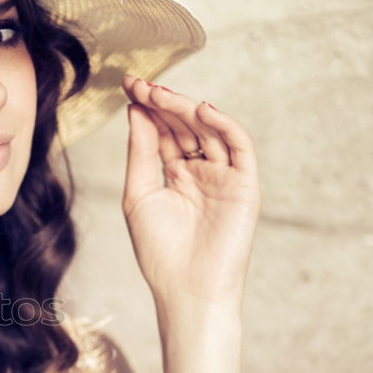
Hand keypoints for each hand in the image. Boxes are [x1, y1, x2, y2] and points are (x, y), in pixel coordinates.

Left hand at [120, 73, 260, 312]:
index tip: (127, 86)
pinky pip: (239, 146)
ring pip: (209, 131)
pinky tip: (200, 110)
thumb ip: (141, 153)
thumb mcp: (139, 195)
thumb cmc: (160, 251)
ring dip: (185, 109)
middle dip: (162, 103)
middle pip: (184, 127)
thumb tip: (136, 112)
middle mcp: (200, 171)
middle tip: (140, 83)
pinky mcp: (245, 184)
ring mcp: (224, 176)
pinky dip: (223, 125)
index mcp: (174, 175)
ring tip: (159, 93)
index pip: (162, 132)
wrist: (186, 289)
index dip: (147, 108)